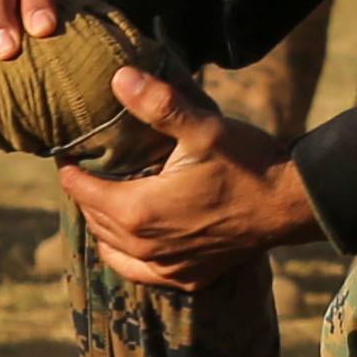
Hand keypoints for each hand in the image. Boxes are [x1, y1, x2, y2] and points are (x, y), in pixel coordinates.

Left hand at [60, 67, 321, 284]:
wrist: (290, 205)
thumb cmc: (248, 163)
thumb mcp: (203, 127)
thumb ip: (158, 103)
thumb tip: (118, 78)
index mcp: (138, 210)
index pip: (80, 190)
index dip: (69, 168)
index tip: (66, 152)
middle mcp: (144, 247)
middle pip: (93, 218)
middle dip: (86, 193)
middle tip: (88, 169)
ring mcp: (165, 267)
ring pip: (111, 247)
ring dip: (104, 224)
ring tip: (107, 198)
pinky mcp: (186, 278)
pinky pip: (138, 271)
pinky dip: (127, 255)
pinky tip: (132, 240)